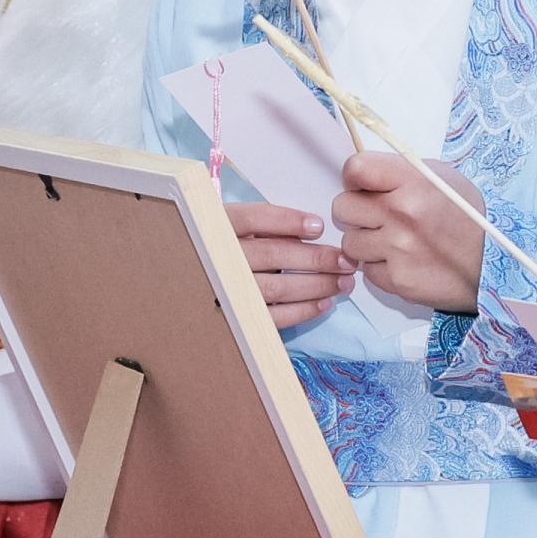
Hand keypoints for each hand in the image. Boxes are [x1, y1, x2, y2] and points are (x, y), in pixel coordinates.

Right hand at [223, 199, 351, 329]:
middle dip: (315, 258)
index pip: (253, 218)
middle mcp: (220, 259)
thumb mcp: (231, 229)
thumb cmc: (221, 253)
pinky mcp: (238, 318)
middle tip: (346, 260)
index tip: (318, 226)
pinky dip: (302, 311)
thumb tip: (311, 229)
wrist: (190, 292)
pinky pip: (273, 317)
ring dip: (317, 285)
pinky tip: (324, 303)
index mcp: (215, 229)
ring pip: (277, 287)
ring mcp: (227, 291)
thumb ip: (262, 226)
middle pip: (272, 254)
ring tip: (343, 281)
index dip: (288, 221)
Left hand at [331, 149, 486, 313]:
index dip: (354, 178)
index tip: (363, 186)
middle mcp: (402, 213)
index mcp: (413, 181)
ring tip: (394, 241)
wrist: (492, 265)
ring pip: (350, 242)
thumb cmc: (466, 217)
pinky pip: (367, 269)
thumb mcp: (441, 178)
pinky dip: (380, 267)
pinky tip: (404, 261)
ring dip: (366, 242)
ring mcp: (398, 249)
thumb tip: (360, 175)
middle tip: (377, 217)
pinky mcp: (398, 280)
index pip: (355, 169)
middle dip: (356, 212)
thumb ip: (399, 173)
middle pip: (343, 207)